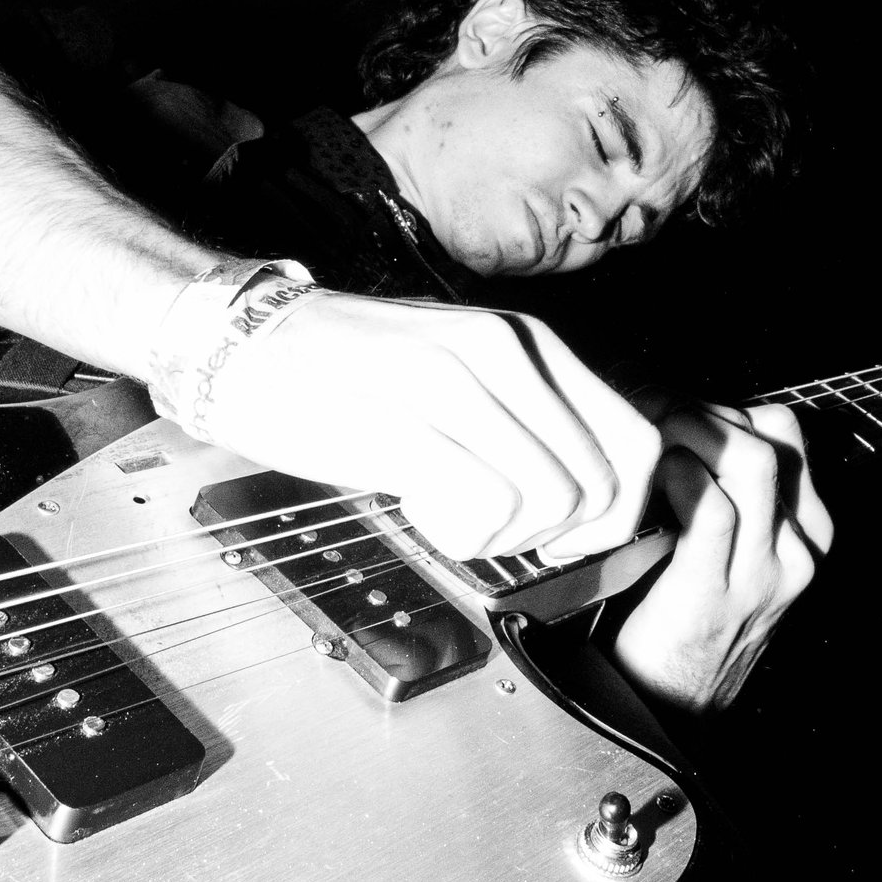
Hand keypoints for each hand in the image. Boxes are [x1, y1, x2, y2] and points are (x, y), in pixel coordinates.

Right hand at [200, 289, 661, 563]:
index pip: (637, 442)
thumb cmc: (351, 373)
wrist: (244, 345)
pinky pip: (488, 508)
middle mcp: (505, 353)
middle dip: (563, 536)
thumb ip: (527, 417)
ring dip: (507, 535)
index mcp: (529, 343)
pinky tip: (421, 512)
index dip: (619, 514)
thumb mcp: (460, 372)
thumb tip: (590, 497)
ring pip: (553, 498)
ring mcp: (456, 384)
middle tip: (502, 533)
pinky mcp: (405, 422)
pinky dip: (463, 534)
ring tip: (451, 515)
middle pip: (603, 484)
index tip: (568, 538)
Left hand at [609, 400, 833, 713]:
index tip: (676, 400)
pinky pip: (710, 507)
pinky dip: (679, 475)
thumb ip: (729, 498)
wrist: (673, 710)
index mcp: (807, 534)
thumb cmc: (689, 623)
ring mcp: (763, 573)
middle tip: (651, 406)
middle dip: (706, 406)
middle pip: (773, 436)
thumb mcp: (731, 555)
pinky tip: (654, 474)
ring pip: (751, 460)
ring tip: (649, 431)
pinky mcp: (716, 593)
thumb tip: (682, 424)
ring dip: (691, 427)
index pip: (787, 434)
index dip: (728, 404)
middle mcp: (797, 549)